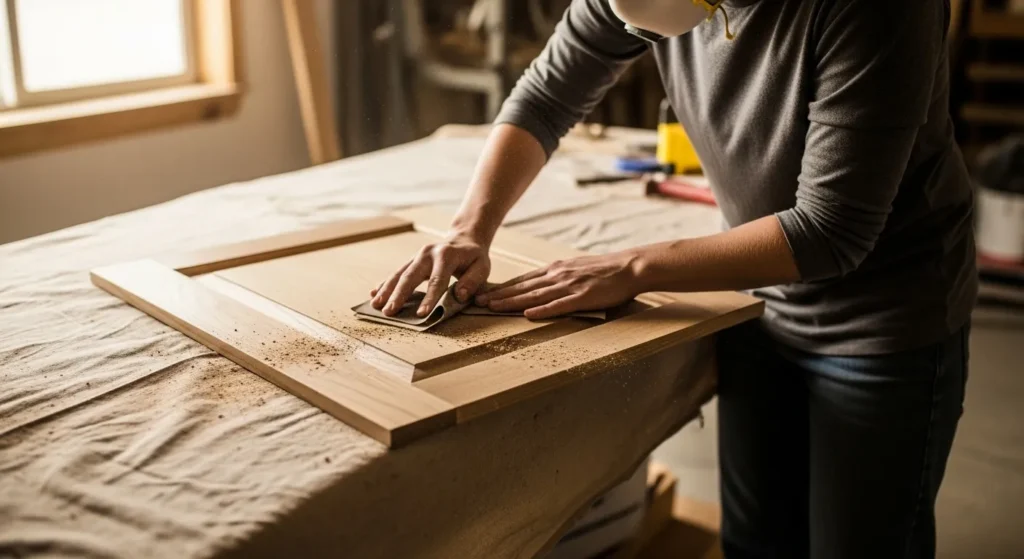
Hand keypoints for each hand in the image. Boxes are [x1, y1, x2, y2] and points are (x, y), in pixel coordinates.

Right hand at [371, 233, 490, 316]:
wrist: (464, 239)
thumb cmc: (474, 258)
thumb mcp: (482, 267)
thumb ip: (472, 281)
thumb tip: (459, 295)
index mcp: (446, 255)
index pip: (437, 280)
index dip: (429, 298)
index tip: (421, 314)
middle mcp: (427, 254)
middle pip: (410, 276)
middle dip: (399, 295)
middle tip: (389, 312)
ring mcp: (417, 256)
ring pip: (399, 274)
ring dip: (386, 290)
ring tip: (375, 305)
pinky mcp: (411, 260)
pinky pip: (397, 273)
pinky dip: (385, 284)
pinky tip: (374, 294)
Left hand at [475, 252, 642, 319]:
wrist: (630, 267)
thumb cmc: (606, 270)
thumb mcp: (577, 267)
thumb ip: (560, 276)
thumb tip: (544, 284)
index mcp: (557, 269)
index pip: (524, 280)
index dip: (503, 287)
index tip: (486, 293)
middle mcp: (558, 275)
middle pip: (523, 287)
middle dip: (499, 295)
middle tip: (478, 301)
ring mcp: (569, 286)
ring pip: (534, 295)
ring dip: (512, 302)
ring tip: (493, 307)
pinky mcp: (582, 297)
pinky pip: (558, 305)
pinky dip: (542, 310)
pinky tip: (527, 314)